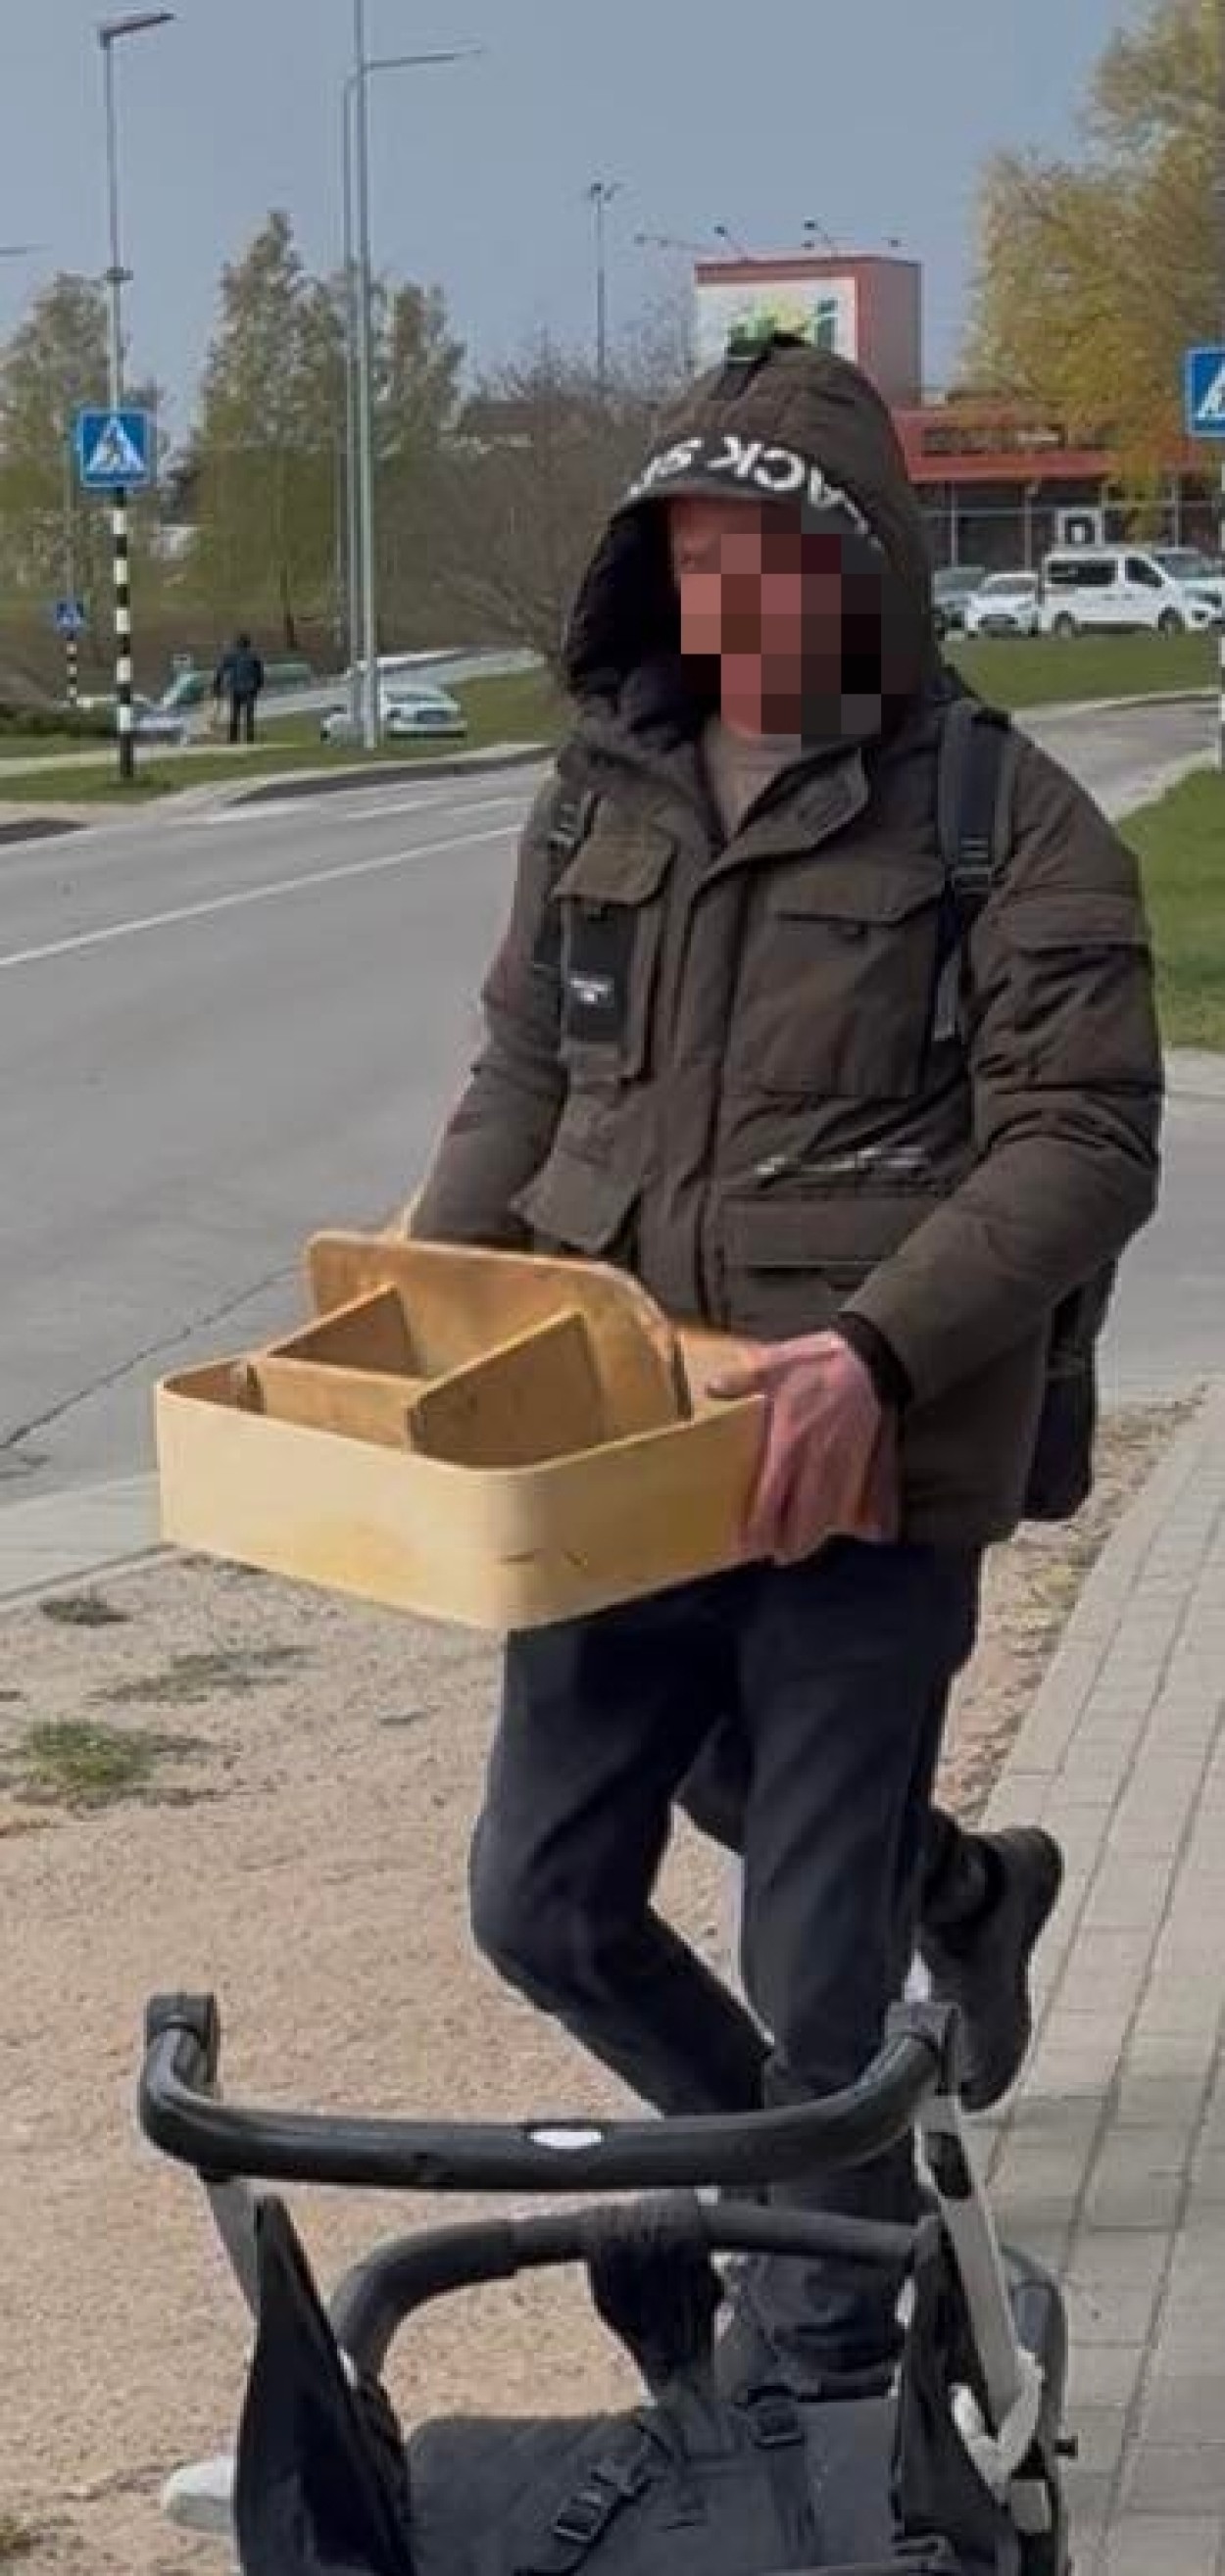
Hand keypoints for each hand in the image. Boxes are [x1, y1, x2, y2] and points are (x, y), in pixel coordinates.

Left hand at [709, 1331, 899, 1565]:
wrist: (869, 1359)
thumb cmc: (820, 1362)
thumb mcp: (774, 1363)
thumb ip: (742, 1379)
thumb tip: (712, 1387)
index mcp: (787, 1443)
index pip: (769, 1498)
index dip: (759, 1528)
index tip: (749, 1544)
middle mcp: (815, 1463)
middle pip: (803, 1519)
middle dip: (791, 1544)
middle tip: (778, 1555)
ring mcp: (842, 1465)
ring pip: (830, 1517)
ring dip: (816, 1536)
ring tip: (803, 1547)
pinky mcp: (863, 1461)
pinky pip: (861, 1501)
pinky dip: (858, 1521)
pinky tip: (855, 1531)